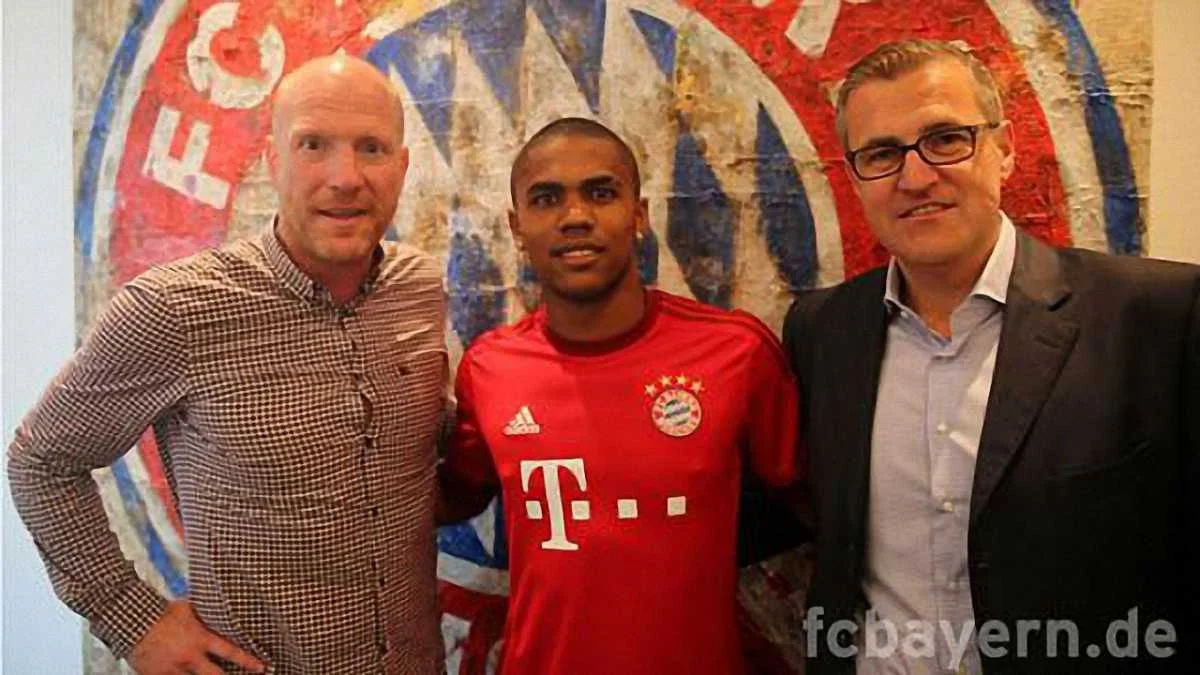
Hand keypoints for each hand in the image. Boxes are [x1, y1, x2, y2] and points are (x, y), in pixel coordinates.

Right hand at [129, 600, 266, 673]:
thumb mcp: (187, 607)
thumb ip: (205, 610)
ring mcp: (175, 669)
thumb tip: (220, 598)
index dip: (248, 661)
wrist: (134, 622)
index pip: (230, 652)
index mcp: (200, 638)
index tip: (261, 668)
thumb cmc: (161, 613)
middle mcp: (190, 657)